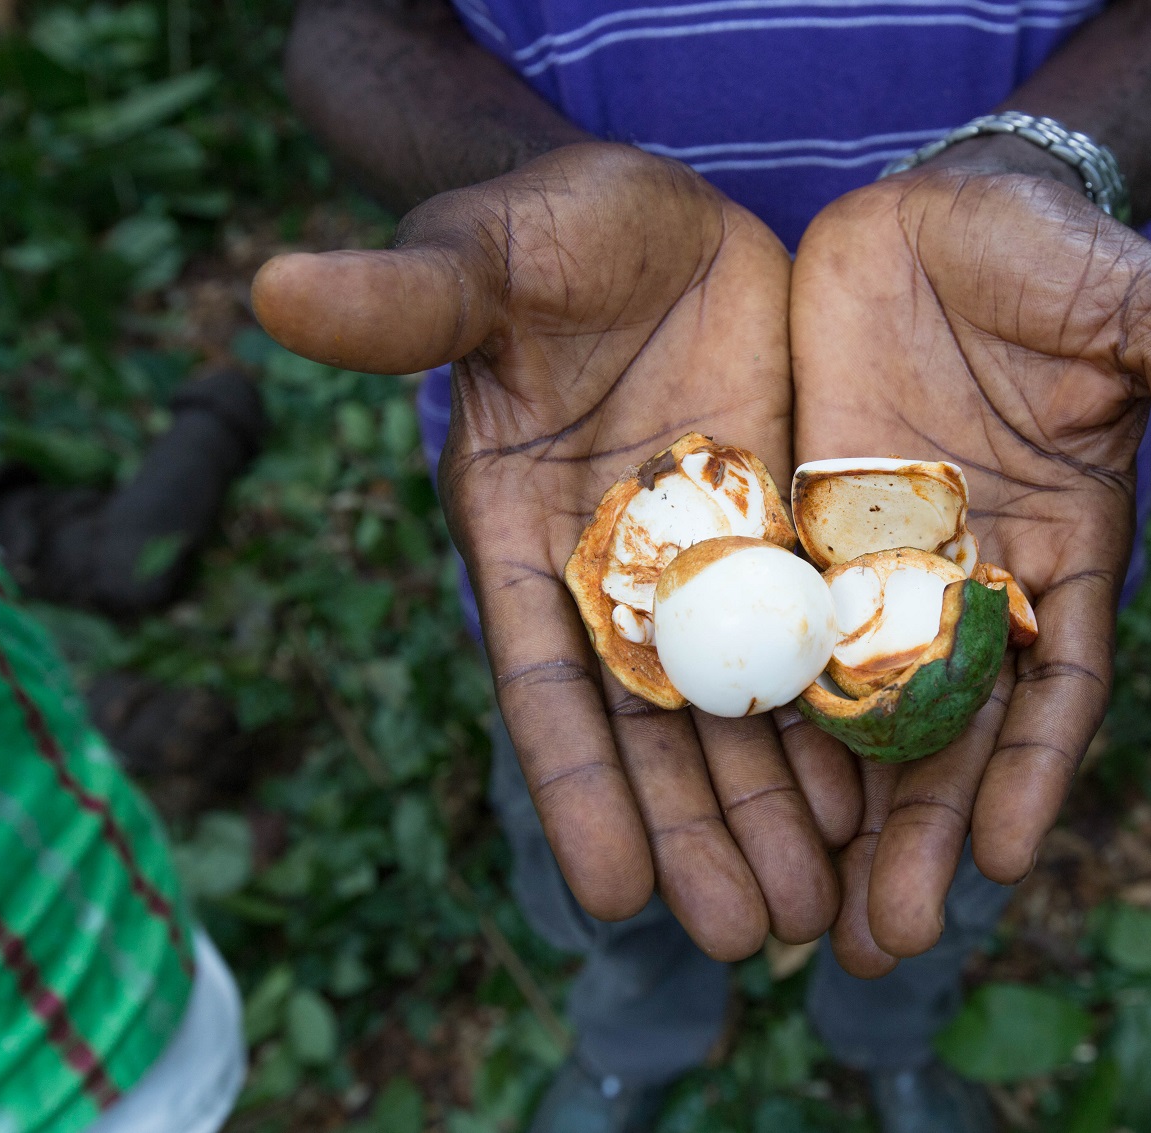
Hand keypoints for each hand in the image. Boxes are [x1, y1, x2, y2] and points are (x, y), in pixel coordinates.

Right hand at [253, 144, 859, 958]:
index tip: (614, 897)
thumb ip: (406, 299)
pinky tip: (875, 796)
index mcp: (521, 533)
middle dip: (701, 829)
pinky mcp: (789, 526)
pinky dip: (838, 715)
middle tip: (749, 936)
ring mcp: (709, 556)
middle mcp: (615, 571)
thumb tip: (275, 287)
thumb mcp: (483, 255)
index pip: (547, 684)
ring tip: (823, 904)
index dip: (580, 788)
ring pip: (746, 703)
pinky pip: (815, 635)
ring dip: (780, 805)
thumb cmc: (549, 228)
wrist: (654, 215)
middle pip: (661, 726)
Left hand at [789, 159, 1150, 975]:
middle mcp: (968, 572)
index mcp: (1064, 547)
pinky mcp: (796, 512)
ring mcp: (876, 550)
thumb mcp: (1148, 308)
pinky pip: (773, 618)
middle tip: (884, 943)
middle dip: (921, 833)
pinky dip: (758, 699)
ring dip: (831, 805)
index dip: (1033, 770)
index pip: (1054, 684)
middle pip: (945, 727)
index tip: (1004, 860)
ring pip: (850, 700)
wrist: (954, 202)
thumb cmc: (1065, 256)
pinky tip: (730, 781)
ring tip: (798, 909)